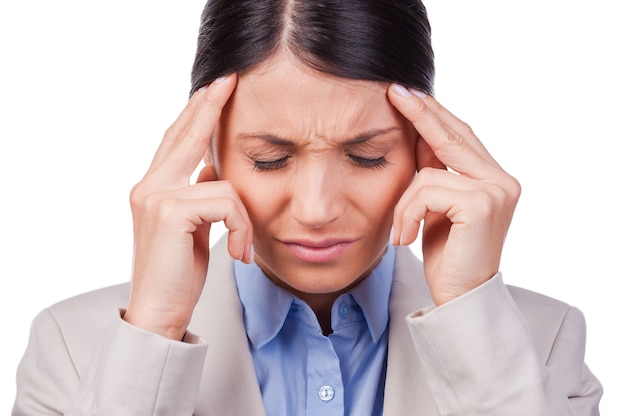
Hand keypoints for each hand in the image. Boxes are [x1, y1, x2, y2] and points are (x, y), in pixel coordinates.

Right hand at [124, 75, 253, 339]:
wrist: (159, 311)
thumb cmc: (178, 272)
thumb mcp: (193, 227)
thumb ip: (199, 193)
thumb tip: (213, 168)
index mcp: (153, 188)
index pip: (176, 140)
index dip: (196, 113)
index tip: (215, 89)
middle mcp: (148, 186)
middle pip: (184, 136)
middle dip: (209, 107)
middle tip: (229, 81)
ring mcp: (155, 196)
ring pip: (223, 181)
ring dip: (243, 218)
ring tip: (241, 247)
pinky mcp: (169, 212)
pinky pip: (227, 202)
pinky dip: (240, 228)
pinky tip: (237, 253)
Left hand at [387, 85, 520, 305]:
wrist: (459, 297)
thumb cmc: (447, 255)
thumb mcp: (437, 208)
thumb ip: (435, 172)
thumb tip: (416, 133)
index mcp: (494, 179)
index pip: (461, 136)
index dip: (434, 113)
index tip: (407, 93)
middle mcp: (502, 180)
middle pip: (453, 136)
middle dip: (420, 114)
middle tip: (394, 92)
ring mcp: (495, 191)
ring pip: (427, 172)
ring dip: (403, 204)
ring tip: (401, 232)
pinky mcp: (480, 205)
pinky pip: (425, 191)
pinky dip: (407, 213)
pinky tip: (406, 238)